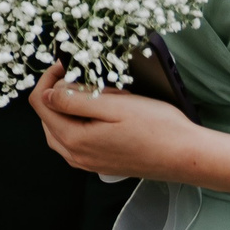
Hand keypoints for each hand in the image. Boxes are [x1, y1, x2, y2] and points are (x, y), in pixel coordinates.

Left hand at [29, 64, 201, 183]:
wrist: (188, 156)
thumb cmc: (158, 128)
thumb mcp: (114, 105)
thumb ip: (74, 101)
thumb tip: (46, 94)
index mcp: (74, 140)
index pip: (40, 104)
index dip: (48, 79)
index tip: (64, 65)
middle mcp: (75, 156)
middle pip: (48, 116)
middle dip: (62, 93)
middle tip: (91, 81)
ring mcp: (88, 163)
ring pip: (61, 128)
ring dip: (74, 107)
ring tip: (103, 97)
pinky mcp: (101, 164)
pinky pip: (78, 139)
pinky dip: (83, 121)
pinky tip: (107, 113)